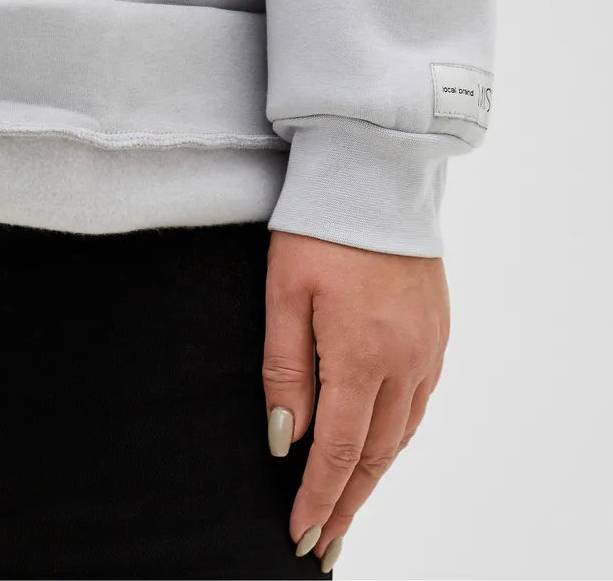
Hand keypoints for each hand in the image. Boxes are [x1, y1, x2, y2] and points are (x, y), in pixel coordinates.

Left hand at [263, 230, 449, 571]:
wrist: (375, 179)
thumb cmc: (320, 231)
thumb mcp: (285, 295)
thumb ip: (287, 370)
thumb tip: (287, 436)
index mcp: (361, 353)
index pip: (339, 448)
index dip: (319, 496)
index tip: (301, 533)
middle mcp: (404, 359)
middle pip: (376, 453)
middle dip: (349, 502)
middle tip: (325, 541)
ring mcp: (427, 347)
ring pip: (402, 432)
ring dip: (375, 474)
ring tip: (351, 504)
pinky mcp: (436, 331)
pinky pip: (420, 400)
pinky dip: (398, 434)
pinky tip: (383, 444)